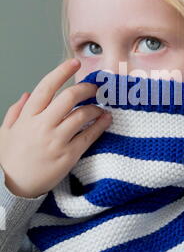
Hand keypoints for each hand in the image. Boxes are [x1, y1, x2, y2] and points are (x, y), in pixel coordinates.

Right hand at [0, 59, 111, 197]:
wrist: (12, 188)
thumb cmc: (9, 160)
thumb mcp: (5, 132)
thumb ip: (16, 111)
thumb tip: (27, 94)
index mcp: (27, 117)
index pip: (46, 87)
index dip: (61, 72)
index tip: (74, 63)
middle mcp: (42, 126)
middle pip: (68, 97)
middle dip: (85, 88)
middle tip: (94, 87)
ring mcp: (56, 141)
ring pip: (81, 115)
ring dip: (94, 107)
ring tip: (99, 107)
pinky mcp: (68, 156)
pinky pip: (88, 136)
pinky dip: (99, 126)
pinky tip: (105, 120)